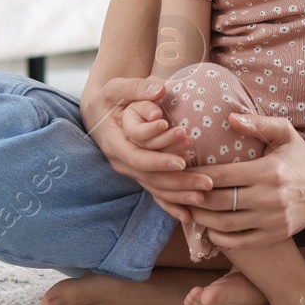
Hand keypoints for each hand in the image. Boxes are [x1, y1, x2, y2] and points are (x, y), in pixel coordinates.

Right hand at [81, 77, 211, 222]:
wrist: (97, 112)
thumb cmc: (109, 98)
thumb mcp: (117, 88)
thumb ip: (137, 88)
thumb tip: (159, 90)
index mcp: (115, 144)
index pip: (138, 158)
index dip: (160, 162)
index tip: (182, 162)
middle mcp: (122, 163)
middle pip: (152, 178)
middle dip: (180, 181)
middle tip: (207, 181)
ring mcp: (131, 171)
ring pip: (156, 188)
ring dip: (180, 194)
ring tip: (205, 196)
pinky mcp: (140, 174)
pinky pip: (156, 192)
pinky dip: (171, 205)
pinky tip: (188, 217)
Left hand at [181, 111, 304, 250]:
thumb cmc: (299, 154)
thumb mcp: (284, 131)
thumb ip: (257, 123)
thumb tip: (229, 117)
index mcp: (268, 171)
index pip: (222, 175)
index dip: (198, 176)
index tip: (183, 173)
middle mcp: (270, 197)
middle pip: (220, 202)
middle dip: (195, 199)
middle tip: (180, 194)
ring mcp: (273, 219)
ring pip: (226, 225)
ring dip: (203, 220)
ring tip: (190, 211)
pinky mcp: (276, 234)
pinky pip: (241, 241)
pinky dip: (221, 239)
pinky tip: (210, 230)